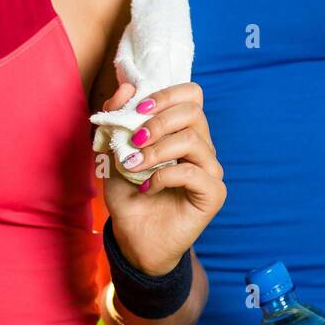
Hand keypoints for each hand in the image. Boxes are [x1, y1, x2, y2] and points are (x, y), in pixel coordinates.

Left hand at [98, 77, 225, 276]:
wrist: (132, 236)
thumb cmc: (127, 192)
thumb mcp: (112, 151)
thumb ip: (116, 118)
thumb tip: (126, 88)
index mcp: (182, 130)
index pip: (191, 94)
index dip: (165, 95)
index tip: (137, 109)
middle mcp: (201, 146)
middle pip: (193, 111)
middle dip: (158, 122)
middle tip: (134, 140)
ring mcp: (210, 170)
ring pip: (193, 140)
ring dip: (157, 150)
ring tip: (134, 165)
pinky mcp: (213, 194)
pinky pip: (194, 173)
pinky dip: (164, 176)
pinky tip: (147, 187)